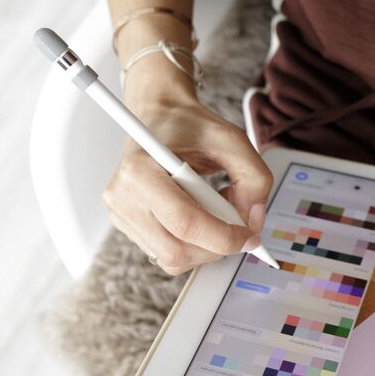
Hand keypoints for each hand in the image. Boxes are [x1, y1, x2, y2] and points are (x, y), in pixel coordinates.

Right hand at [102, 61, 272, 276]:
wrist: (159, 116)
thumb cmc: (188, 125)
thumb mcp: (232, 140)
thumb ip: (254, 179)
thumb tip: (254, 222)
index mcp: (140, 170)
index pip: (185, 223)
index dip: (224, 237)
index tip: (250, 237)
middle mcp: (122, 196)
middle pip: (176, 251)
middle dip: (216, 247)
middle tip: (237, 224)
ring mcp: (120, 214)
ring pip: (172, 259)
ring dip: (205, 245)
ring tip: (213, 210)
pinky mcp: (127, 225)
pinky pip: (166, 253)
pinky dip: (192, 243)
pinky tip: (198, 214)